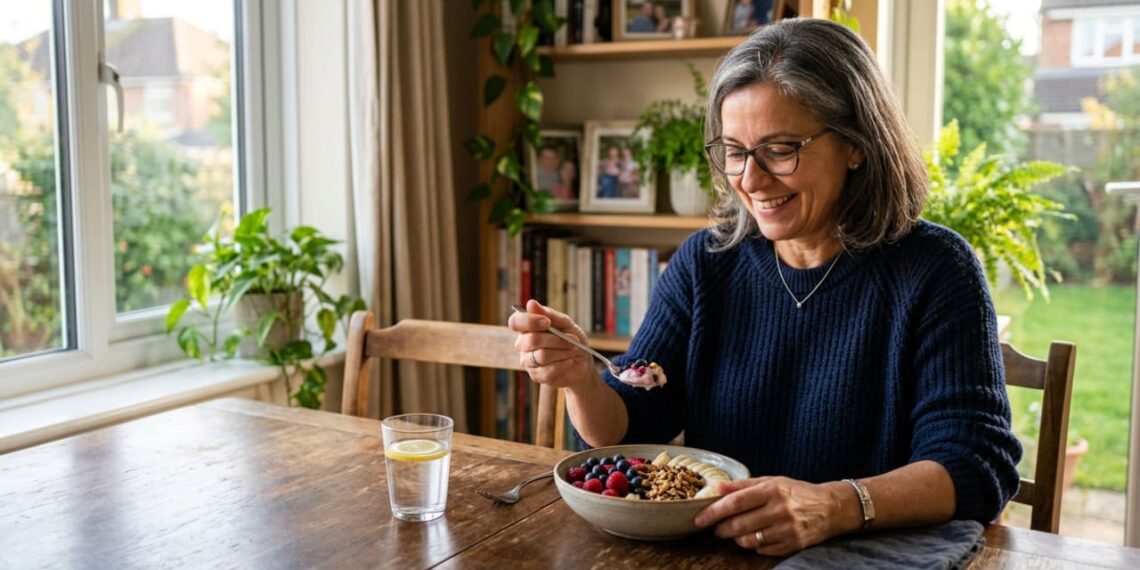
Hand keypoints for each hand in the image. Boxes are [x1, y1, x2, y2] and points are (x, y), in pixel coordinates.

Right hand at [508, 299, 594, 389]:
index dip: (529, 321)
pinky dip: (564, 364)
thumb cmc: (572, 339)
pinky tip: (569, 362)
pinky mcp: (537, 376)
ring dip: (562, 352)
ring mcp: (528, 362)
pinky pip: (548, 370)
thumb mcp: (565, 323)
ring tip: (573, 350)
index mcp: (527, 328)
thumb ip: (549, 314)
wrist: (582, 363)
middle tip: (573, 339)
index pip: (515, 322)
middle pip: (532, 340)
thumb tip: (530, 304)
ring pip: (542, 355)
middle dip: (556, 339)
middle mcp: (523, 345)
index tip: (547, 322)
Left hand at [694, 477, 860, 556]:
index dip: (714, 511)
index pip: (735, 502)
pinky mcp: (792, 544)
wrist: (831, 508)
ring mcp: (787, 529)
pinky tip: (755, 537)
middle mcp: (779, 509)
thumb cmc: (797, 492)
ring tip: (735, 532)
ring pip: (749, 540)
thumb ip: (743, 485)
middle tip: (716, 528)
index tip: (700, 518)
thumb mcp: (772, 481)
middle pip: (739, 524)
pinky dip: (754, 546)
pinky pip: (762, 550)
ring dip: (736, 538)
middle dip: (721, 528)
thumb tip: (717, 487)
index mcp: (772, 490)